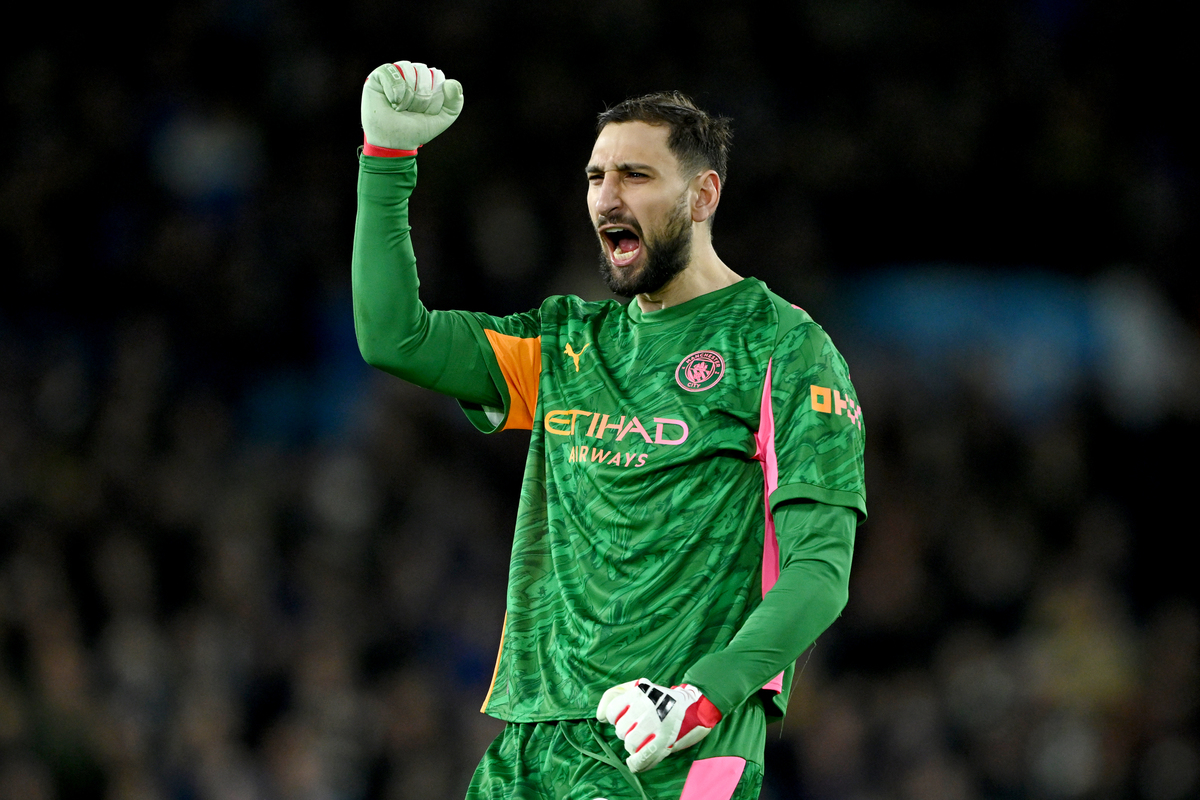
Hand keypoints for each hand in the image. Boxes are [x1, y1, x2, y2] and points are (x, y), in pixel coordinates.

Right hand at [361, 61, 463, 153]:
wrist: (394, 142)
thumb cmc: (415, 130)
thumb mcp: (442, 119)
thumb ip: (455, 104)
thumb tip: (450, 83)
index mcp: (426, 81)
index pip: (437, 75)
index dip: (434, 95)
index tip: (426, 111)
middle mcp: (411, 75)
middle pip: (423, 71)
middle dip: (420, 96)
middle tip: (411, 110)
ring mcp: (394, 75)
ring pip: (408, 69)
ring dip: (407, 94)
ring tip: (400, 107)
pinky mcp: (377, 77)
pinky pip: (390, 70)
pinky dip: (394, 88)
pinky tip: (393, 101)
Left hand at [596, 679, 721, 772]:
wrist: (695, 706)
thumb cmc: (661, 698)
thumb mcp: (639, 686)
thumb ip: (615, 695)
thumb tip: (600, 716)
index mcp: (638, 691)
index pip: (611, 711)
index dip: (613, 718)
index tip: (622, 718)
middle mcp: (646, 705)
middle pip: (620, 729)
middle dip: (625, 733)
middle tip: (637, 730)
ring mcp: (656, 723)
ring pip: (629, 743)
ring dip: (632, 746)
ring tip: (641, 741)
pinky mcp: (665, 740)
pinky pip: (641, 757)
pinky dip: (635, 763)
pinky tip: (634, 762)